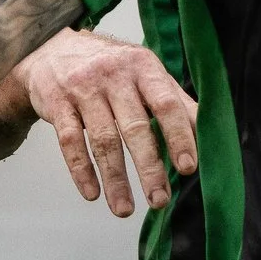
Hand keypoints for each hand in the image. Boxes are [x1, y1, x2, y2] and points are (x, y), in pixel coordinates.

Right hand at [15, 29, 198, 215]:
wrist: (51, 49)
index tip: (188, 167)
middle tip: (159, 201)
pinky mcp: (56, 103)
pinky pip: (69, 141)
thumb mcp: (145, 73)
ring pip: (102, 139)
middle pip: (134, 126)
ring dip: (115, 179)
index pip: (166, 104)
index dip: (178, 136)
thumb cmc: (111, 67)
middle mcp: (113, 75)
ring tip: (124, 210)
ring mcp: (83, 89)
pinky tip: (92, 194)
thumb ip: (175, 100)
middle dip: (149, 168)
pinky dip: (81, 170)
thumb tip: (209, 132)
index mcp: (143, 67)